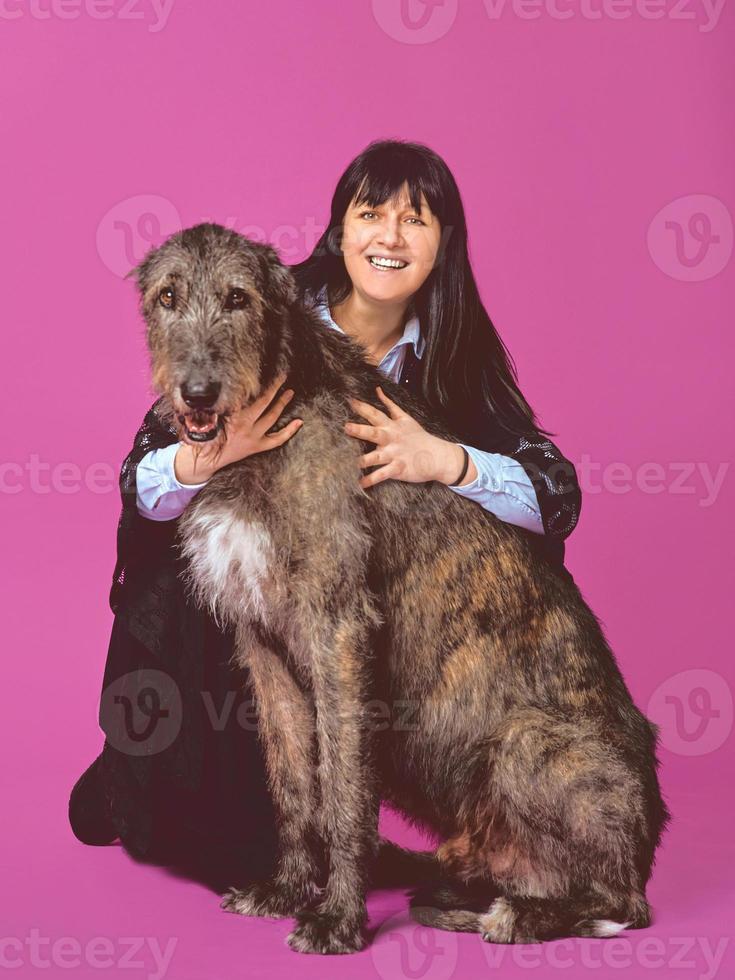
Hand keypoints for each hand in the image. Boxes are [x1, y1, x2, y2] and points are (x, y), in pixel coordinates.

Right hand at [175, 372, 301, 482]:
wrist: (206, 459)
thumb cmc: (205, 434)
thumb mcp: (209, 416)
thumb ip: (221, 404)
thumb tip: (227, 388)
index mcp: (232, 415)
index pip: (248, 395)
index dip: (258, 383)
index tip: (265, 371)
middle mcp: (244, 425)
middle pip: (264, 402)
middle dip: (274, 387)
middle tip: (282, 376)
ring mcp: (253, 437)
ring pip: (272, 417)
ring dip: (282, 403)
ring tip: (290, 392)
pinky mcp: (257, 446)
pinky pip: (277, 439)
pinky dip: (289, 431)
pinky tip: (299, 422)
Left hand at [344, 386, 476, 488]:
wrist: (437, 456)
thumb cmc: (418, 437)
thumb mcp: (405, 418)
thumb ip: (390, 404)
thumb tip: (378, 390)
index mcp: (392, 426)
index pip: (376, 414)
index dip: (363, 407)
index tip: (349, 401)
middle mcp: (391, 439)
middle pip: (374, 433)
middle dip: (360, 430)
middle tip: (346, 427)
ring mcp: (395, 454)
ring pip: (377, 456)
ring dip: (364, 460)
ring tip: (350, 463)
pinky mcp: (399, 469)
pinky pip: (383, 474)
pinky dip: (372, 479)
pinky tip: (361, 483)